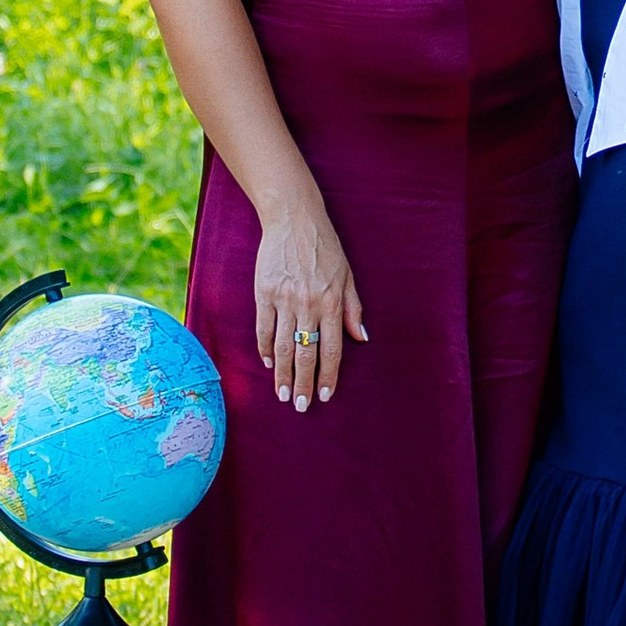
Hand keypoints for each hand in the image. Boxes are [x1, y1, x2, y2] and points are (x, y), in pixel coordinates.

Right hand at [251, 190, 367, 412]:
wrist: (293, 219)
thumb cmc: (325, 248)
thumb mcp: (347, 275)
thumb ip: (353, 308)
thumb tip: (362, 338)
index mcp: (331, 302)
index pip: (332, 348)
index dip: (328, 375)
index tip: (324, 396)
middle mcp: (308, 304)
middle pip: (306, 353)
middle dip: (303, 383)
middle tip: (300, 406)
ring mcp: (284, 299)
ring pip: (283, 346)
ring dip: (283, 374)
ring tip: (283, 394)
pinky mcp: (264, 293)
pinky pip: (263, 328)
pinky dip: (266, 348)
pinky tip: (269, 363)